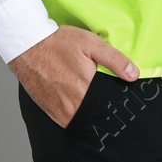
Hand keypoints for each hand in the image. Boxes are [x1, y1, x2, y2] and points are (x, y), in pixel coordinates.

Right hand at [9, 26, 138, 128]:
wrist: (27, 45)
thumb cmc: (58, 42)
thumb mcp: (91, 43)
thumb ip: (114, 60)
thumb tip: (134, 75)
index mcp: (86, 90)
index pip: (108, 106)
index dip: (114, 102)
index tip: (117, 95)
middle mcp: (72, 106)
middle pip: (96, 113)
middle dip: (102, 106)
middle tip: (101, 92)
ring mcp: (59, 111)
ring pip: (81, 118)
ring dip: (87, 110)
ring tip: (86, 93)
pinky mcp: (49, 112)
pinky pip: (67, 119)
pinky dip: (74, 112)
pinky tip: (74, 97)